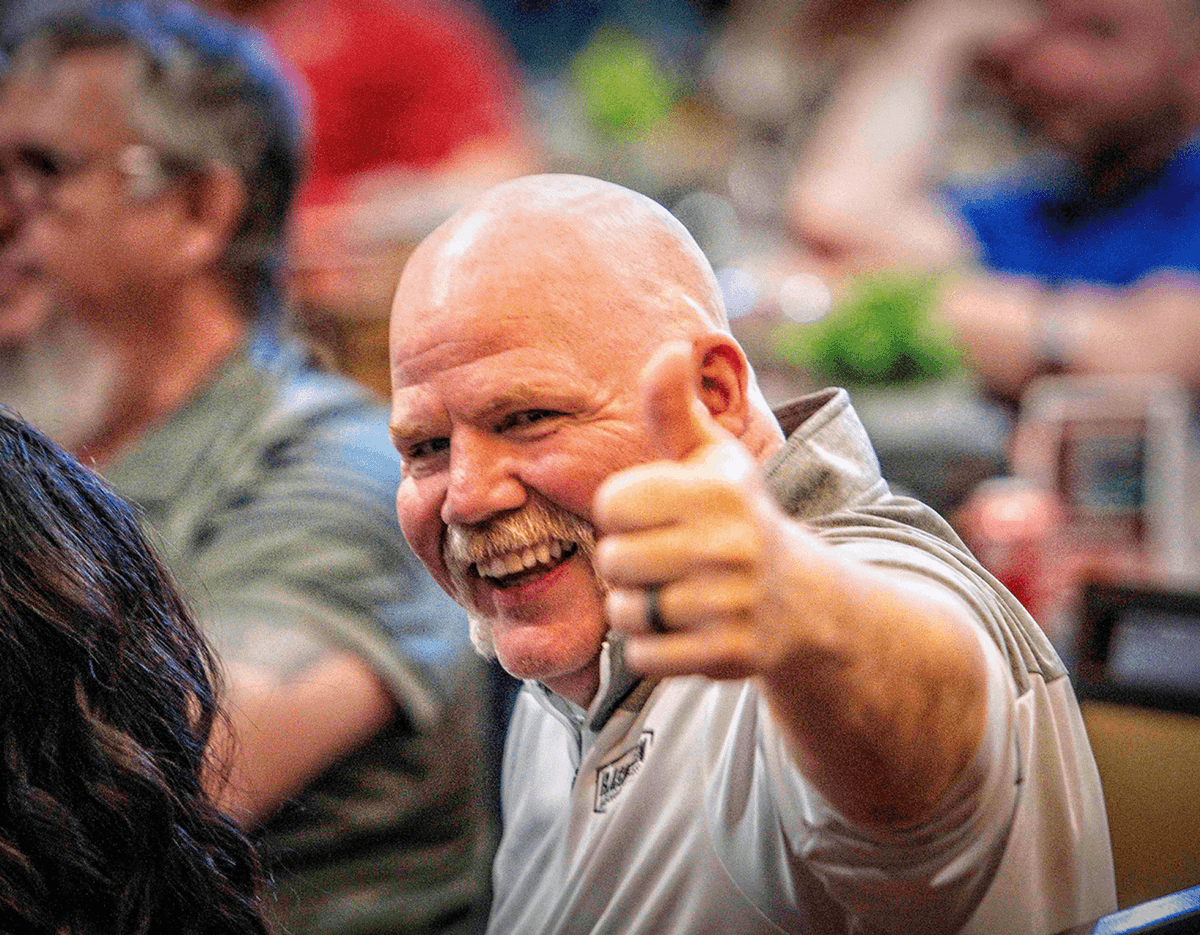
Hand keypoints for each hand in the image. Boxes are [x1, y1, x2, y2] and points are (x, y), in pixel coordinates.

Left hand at [593, 341, 793, 679]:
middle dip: (625, 565)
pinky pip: (644, 657)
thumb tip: (667, 348)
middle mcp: (730, 544)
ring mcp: (733, 603)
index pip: (613, 505)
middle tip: (661, 560)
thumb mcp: (709, 457)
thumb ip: (674, 408)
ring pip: (626, 612)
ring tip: (671, 595)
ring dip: (636, 609)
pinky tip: (683, 630)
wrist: (802, 600)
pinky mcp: (731, 655)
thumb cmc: (733, 515)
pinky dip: (652, 649)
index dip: (622, 512)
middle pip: (613, 561)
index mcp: (717, 489)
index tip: (654, 514)